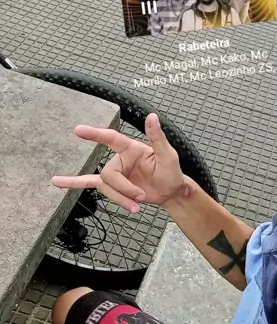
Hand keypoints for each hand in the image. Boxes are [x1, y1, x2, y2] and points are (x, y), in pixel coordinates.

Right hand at [51, 114, 186, 211]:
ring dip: (120, 199)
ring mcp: (115, 173)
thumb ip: (158, 137)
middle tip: (141, 196)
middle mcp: (120, 159)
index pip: (110, 138)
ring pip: (105, 187)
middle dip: (124, 189)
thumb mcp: (168, 155)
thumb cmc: (170, 171)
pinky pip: (90, 183)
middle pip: (109, 175)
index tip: (78, 130)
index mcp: (131, 148)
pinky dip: (74, 183)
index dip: (95, 134)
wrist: (170, 192)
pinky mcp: (113, 186)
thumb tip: (152, 116)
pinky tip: (58, 182)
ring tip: (136, 206)